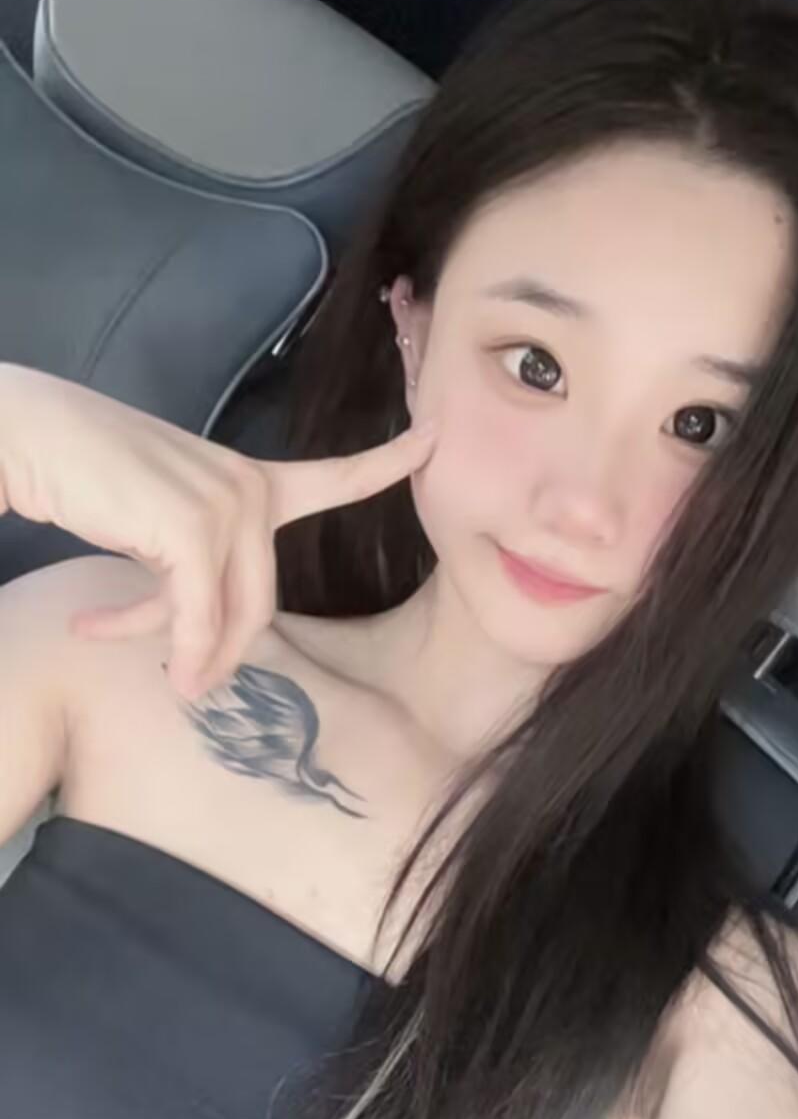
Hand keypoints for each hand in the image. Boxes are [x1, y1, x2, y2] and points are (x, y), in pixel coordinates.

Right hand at [0, 364, 436, 698]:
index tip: (435, 440)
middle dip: (218, 651)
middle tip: (181, 682)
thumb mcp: (154, 529)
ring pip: (232, 615)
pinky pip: (196, 613)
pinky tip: (103, 631)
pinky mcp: (194, 526)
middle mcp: (250, 488)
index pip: (335, 475)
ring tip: (146, 666)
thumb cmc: (84, 477)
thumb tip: (198, 647)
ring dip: (189, 656)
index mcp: (250, 480)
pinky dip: (168, 643)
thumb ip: (193, 575)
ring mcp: (228, 503)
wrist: (26, 436)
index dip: (389, 463)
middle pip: (261, 602)